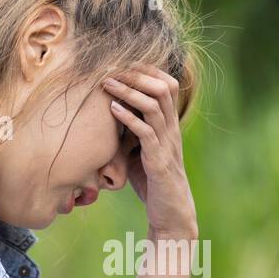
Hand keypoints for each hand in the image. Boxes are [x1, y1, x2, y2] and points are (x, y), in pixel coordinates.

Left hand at [104, 65, 197, 237]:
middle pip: (162, 88)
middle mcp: (171, 130)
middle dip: (136, 74)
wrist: (171, 214)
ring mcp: (166, 144)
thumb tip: (108, 114)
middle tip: (112, 69)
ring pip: (153, 106)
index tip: (123, 63)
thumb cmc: (153, 182)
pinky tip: (112, 109)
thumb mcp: (140, 151)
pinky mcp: (158, 161)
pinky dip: (128, 117)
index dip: (147, 70)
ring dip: (128, 91)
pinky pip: (145, 132)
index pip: (166, 85)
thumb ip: (131, 132)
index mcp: (169, 125)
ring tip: (107, 84)